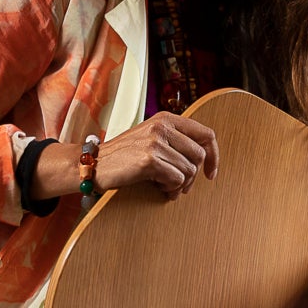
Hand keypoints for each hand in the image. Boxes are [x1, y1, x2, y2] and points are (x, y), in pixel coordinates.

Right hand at [93, 113, 219, 196]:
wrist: (93, 164)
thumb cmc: (123, 157)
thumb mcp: (151, 139)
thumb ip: (175, 143)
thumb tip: (204, 160)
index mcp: (166, 118)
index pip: (206, 134)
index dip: (214, 156)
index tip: (210, 174)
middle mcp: (162, 126)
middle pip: (199, 156)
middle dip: (193, 177)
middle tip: (180, 187)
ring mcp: (155, 141)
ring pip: (188, 170)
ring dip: (179, 185)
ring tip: (164, 187)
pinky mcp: (149, 159)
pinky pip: (176, 179)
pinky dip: (169, 188)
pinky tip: (157, 187)